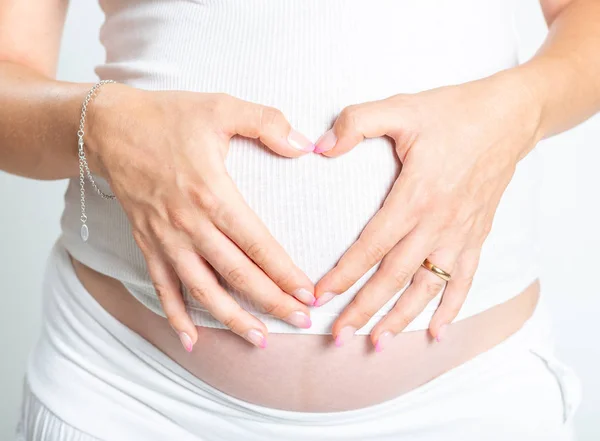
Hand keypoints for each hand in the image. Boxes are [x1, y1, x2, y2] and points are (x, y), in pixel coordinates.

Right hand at [87, 86, 315, 349]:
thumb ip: (266, 122)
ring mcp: (165, 238)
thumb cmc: (169, 117)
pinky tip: (191, 340)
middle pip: (237, 274)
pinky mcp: (147, 243)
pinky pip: (162, 287)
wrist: (109, 127)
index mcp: (212, 194)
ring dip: (232, 318)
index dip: (285, 272)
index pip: (257, 244)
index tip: (308, 294)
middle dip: (271, 302)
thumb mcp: (221, 107)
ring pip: (202, 290)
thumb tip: (305, 145)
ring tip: (259, 340)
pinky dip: (175, 315)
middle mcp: (189, 224)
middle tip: (301, 322)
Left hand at [312, 72, 540, 348]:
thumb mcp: (401, 107)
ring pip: (427, 287)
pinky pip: (464, 279)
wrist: (509, 116)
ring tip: (378, 342)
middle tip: (338, 335)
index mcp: (415, 196)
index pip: (370, 245)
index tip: (320, 296)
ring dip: (401, 317)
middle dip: (364, 308)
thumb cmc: (453, 112)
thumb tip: (320, 146)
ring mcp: (460, 233)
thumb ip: (357, 122)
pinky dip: (451, 307)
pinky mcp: (477, 235)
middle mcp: (437, 223)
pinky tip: (438, 331)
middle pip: (394, 277)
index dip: (343, 274)